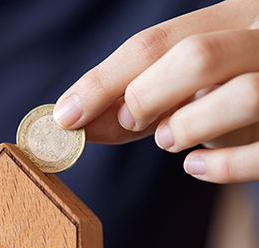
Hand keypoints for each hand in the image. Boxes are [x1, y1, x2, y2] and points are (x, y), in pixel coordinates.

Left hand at [53, 0, 258, 183]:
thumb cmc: (223, 94)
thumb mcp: (182, 87)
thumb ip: (134, 100)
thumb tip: (74, 120)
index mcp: (231, 17)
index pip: (154, 43)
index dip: (102, 82)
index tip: (66, 116)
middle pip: (195, 59)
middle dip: (145, 98)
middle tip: (132, 121)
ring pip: (241, 95)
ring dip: (186, 127)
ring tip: (169, 139)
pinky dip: (220, 167)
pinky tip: (195, 168)